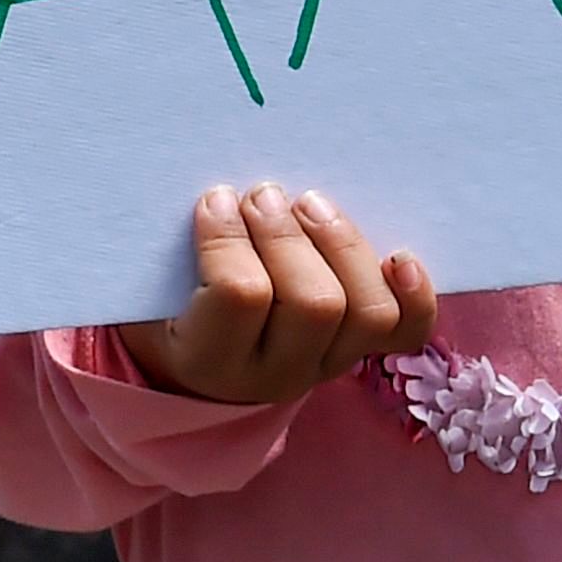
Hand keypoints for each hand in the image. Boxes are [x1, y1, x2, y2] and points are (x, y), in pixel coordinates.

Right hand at [117, 183, 434, 403]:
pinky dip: (414, 294)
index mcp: (208, 360)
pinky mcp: (360, 354)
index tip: (218, 197)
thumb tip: (208, 187)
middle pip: (315, 304)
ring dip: (345, 247)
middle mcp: (275, 374)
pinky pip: (406, 332)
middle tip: (265, 194)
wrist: (191, 364)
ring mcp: (326, 366)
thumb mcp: (147, 287)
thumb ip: (169, 249)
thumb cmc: (163, 305)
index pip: (239, 296)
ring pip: (367, 313)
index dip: (231, 238)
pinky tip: (400, 256)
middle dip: (291, 236)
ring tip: (312, 204)